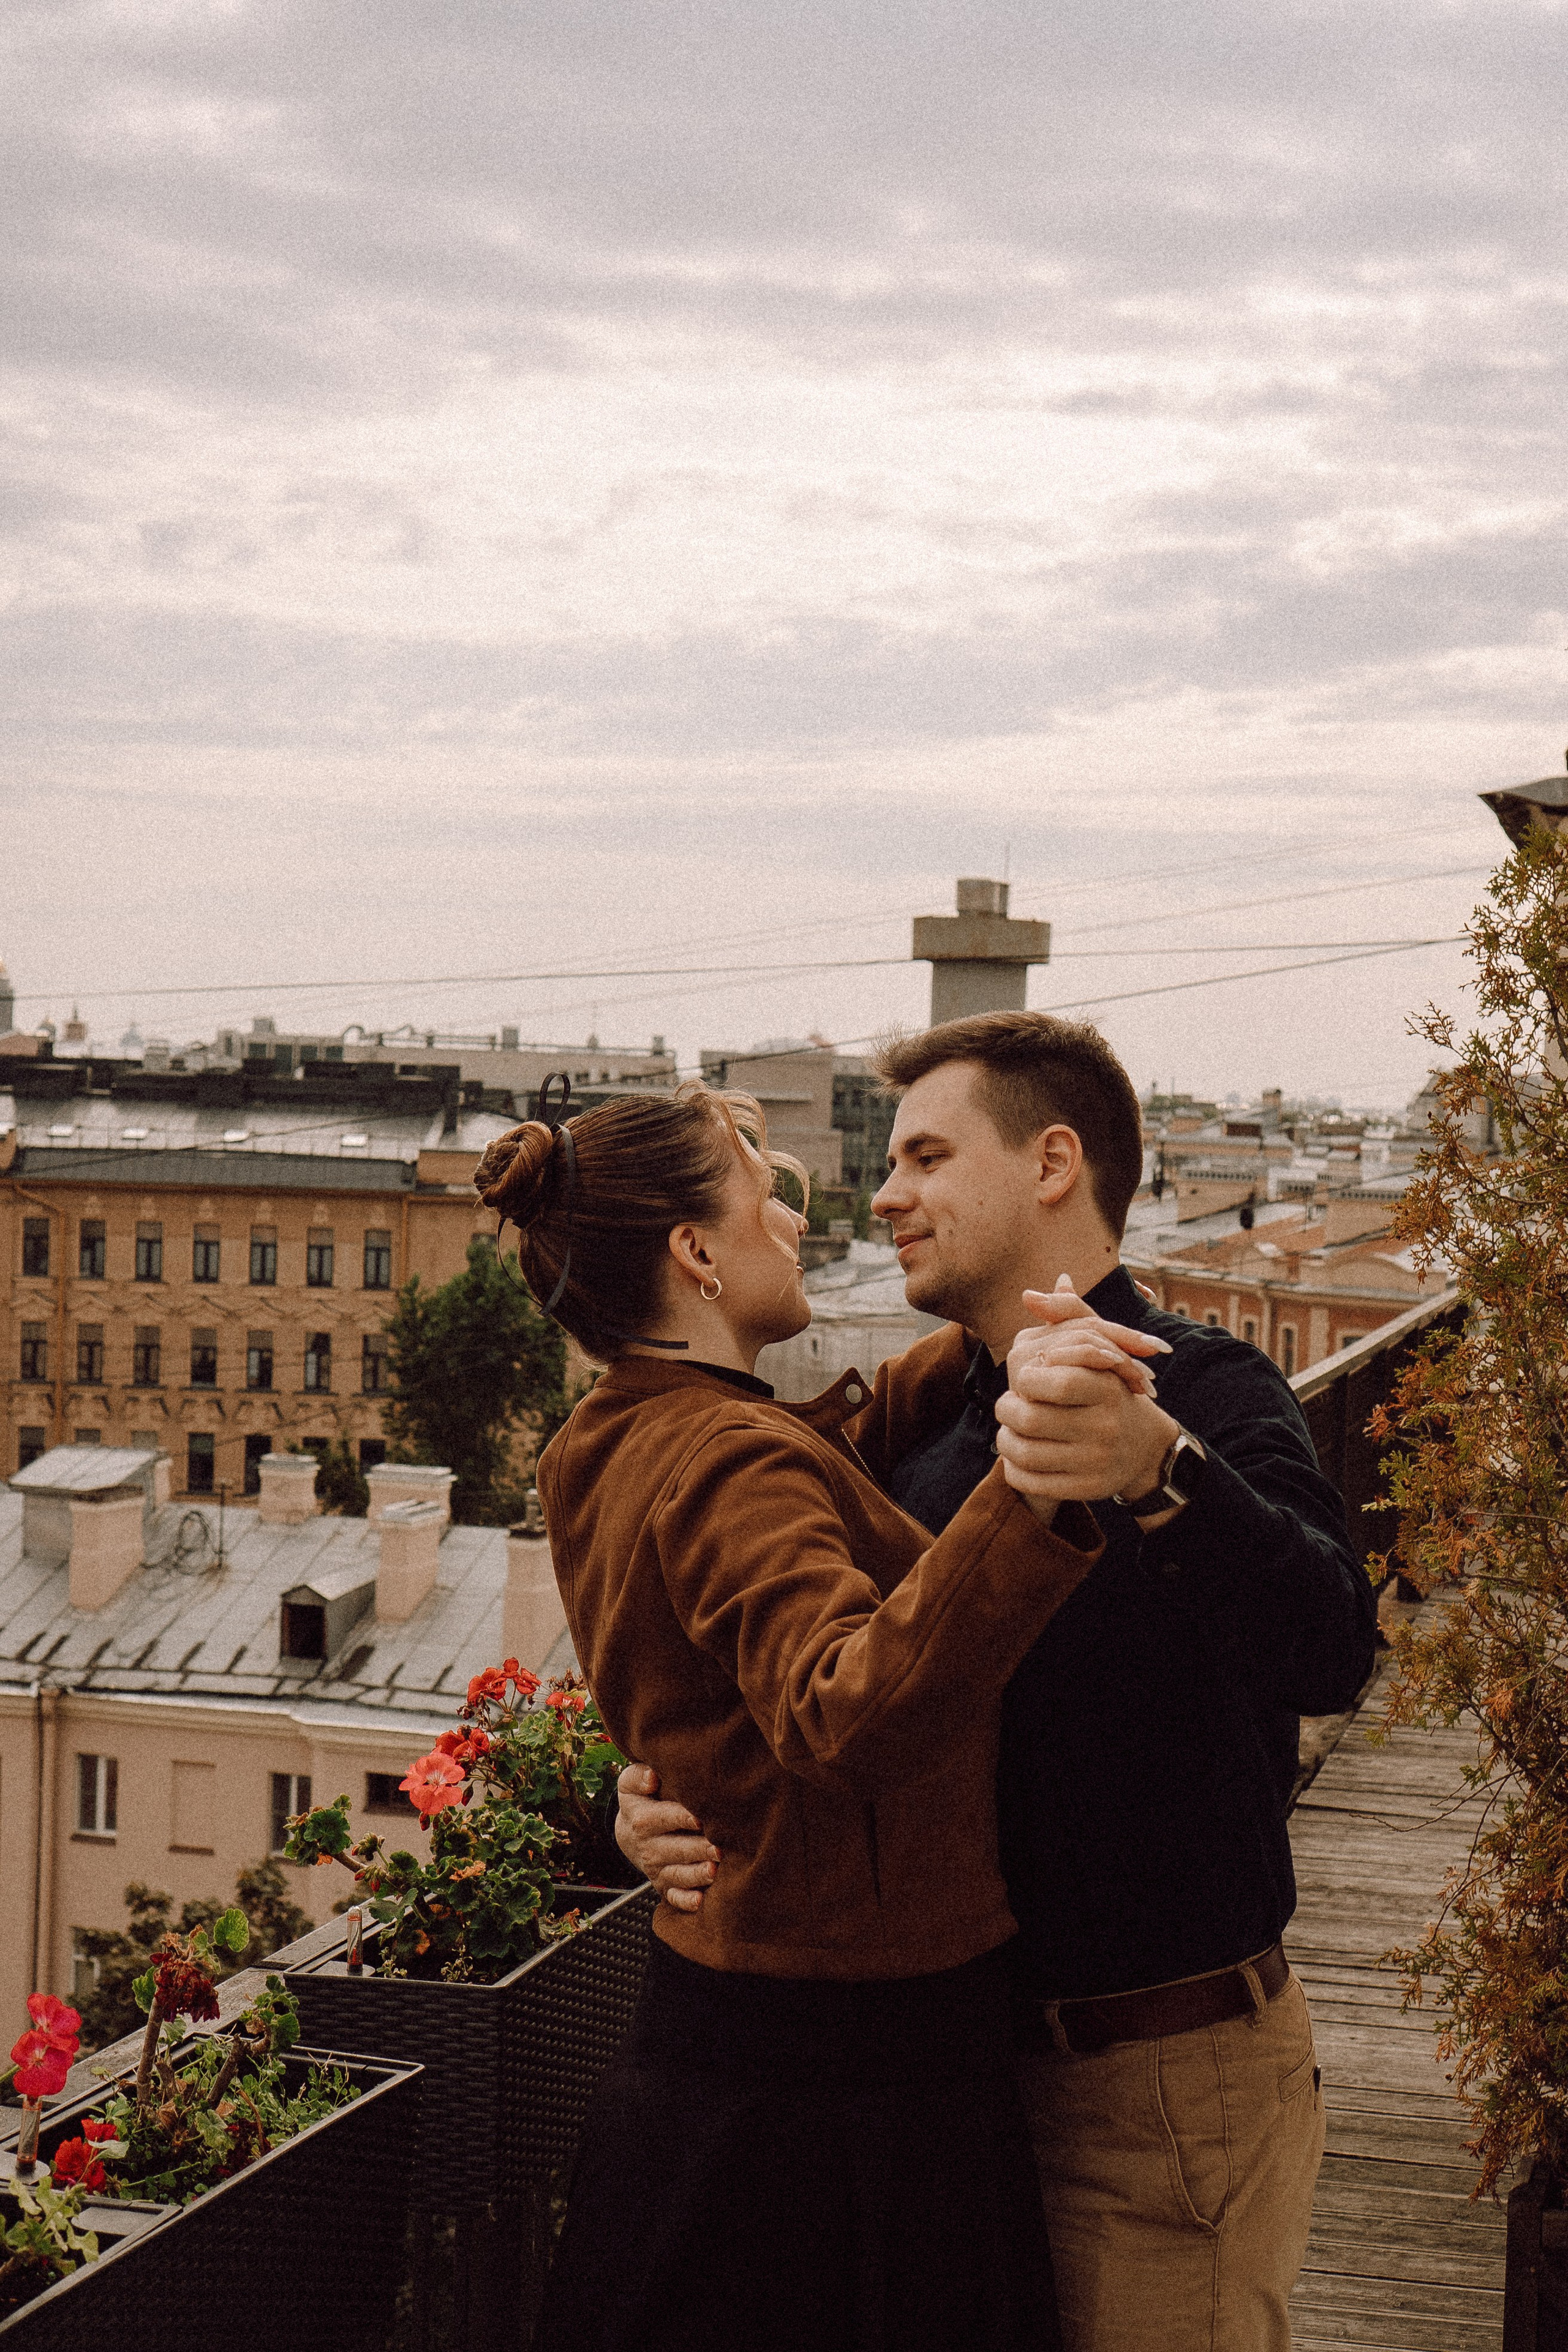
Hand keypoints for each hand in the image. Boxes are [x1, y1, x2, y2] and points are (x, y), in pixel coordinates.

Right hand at [615, 1762, 718, 1913]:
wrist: (631, 1831)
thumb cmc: (642, 1799)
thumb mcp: (631, 1783)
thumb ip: (638, 1776)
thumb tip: (652, 1777)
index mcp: (642, 1820)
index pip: (662, 1818)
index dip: (681, 1817)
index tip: (700, 1817)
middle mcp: (648, 1848)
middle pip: (674, 1849)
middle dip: (697, 1849)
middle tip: (719, 1848)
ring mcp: (657, 1869)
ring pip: (677, 1875)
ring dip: (695, 1875)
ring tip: (714, 1871)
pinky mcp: (664, 1885)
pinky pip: (673, 1897)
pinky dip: (685, 1901)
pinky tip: (699, 1901)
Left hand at [996, 1281, 1178, 1509]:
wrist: (1144, 1448)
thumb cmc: (1110, 1388)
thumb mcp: (1099, 1347)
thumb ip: (1067, 1315)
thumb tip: (1029, 1294)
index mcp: (1108, 1388)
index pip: (1054, 1381)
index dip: (1026, 1379)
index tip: (1024, 1377)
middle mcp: (1106, 1427)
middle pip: (1029, 1418)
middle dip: (1005, 1409)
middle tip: (1005, 1405)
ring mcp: (1097, 1462)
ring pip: (1024, 1452)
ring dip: (1004, 1440)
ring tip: (1006, 1430)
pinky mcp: (1087, 1489)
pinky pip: (1032, 1482)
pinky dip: (1013, 1470)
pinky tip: (1014, 1457)